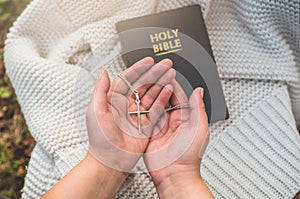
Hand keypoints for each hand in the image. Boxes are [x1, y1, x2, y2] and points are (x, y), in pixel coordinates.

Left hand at [86, 57, 175, 171]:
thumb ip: (100, 91)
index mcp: (114, 100)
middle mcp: (127, 106)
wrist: (109, 161)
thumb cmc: (99, 140)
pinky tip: (169, 91)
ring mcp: (138, 115)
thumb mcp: (95, 112)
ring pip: (152, 94)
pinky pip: (157, 109)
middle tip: (166, 65)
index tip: (149, 61)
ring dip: (161, 84)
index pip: (128, 79)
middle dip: (155, 73)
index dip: (139, 69)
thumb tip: (103, 72)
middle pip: (143, 84)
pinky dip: (163, 99)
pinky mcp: (147, 125)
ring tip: (171, 74)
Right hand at [144, 79, 211, 197]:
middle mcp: (172, 121)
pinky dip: (142, 110)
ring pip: (154, 106)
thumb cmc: (189, 156)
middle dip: (159, 86)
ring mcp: (160, 127)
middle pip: (165, 99)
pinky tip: (137, 101)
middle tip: (154, 75)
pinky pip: (145, 119)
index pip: (178, 96)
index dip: (172, 84)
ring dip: (150, 95)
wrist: (175, 175)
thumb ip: (199, 109)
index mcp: (185, 118)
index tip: (167, 73)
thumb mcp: (199, 129)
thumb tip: (199, 91)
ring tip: (144, 84)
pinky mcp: (149, 134)